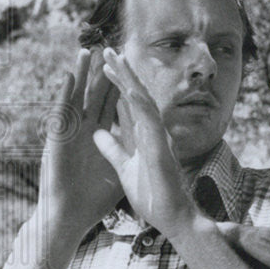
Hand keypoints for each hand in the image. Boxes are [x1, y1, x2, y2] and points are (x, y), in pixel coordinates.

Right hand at [37, 49, 122, 238]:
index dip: (120, 86)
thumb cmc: (92, 200)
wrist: (72, 219)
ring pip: (77, 100)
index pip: (113, 106)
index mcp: (101, 137)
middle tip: (108, 48)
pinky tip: (69, 79)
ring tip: (85, 52)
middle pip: (96, 96)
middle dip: (102, 73)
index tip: (128, 66)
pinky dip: (65, 97)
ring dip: (81, 76)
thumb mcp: (116, 171)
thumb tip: (138, 146)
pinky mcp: (59, 143)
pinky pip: (62, 116)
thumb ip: (122, 153)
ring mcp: (71, 136)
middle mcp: (85, 132)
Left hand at [93, 48, 197, 238]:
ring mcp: (159, 138)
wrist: (171, 217)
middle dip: (122, 74)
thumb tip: (98, 133)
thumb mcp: (124, 168)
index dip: (117, 85)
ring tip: (116, 59)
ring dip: (129, 80)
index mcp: (143, 136)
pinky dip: (138, 104)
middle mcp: (153, 132)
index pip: (128, 106)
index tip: (106, 67)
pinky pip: (149, 121)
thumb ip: (113, 149)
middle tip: (109, 51)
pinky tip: (128, 88)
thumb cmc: (154, 195)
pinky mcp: (161, 148)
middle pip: (136, 97)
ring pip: (143, 102)